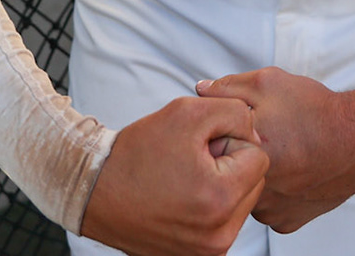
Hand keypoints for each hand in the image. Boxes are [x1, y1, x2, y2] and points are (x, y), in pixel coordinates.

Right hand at [79, 95, 266, 255]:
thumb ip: (235, 113)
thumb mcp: (188, 112)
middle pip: (254, 183)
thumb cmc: (137, 153)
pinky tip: (182, 197)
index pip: (259, 157)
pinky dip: (209, 207)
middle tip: (191, 161)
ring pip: (240, 203)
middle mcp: (218, 234)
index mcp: (220, 198)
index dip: (230, 140)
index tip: (200, 145)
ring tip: (185, 179)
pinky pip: (223, 223)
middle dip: (229, 165)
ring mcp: (208, 251)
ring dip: (221, 186)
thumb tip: (256, 131)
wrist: (95, 190)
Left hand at [197, 68, 354, 233]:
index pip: (207, 144)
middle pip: (225, 171)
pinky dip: (274, 193)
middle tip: (267, 137)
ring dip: (254, 176)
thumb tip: (199, 90)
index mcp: (240, 152)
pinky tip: (291, 173)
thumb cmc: (315, 109)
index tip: (241, 123)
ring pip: (245, 192)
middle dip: (235, 153)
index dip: (221, 130)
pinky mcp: (286, 222)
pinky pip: (267, 208)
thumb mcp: (268, 83)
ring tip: (282, 154)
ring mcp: (268, 210)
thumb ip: (228, 87)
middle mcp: (251, 188)